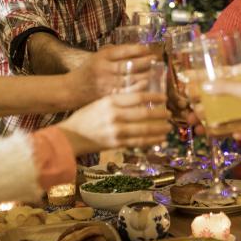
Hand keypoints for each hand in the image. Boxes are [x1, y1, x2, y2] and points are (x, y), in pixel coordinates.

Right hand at [56, 92, 171, 155]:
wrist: (71, 136)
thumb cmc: (85, 117)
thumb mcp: (100, 102)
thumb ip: (118, 100)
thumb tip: (140, 98)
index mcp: (110, 101)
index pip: (138, 97)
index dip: (154, 96)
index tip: (163, 97)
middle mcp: (115, 115)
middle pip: (144, 113)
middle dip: (160, 114)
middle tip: (169, 113)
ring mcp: (116, 131)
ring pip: (144, 129)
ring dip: (159, 128)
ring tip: (168, 128)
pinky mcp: (117, 144)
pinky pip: (139, 142)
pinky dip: (152, 141)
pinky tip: (160, 139)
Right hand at [68, 44, 155, 104]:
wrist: (72, 90)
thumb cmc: (88, 71)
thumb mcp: (97, 56)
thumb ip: (114, 52)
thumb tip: (138, 49)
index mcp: (103, 56)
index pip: (124, 50)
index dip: (140, 50)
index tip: (150, 50)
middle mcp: (105, 68)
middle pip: (130, 65)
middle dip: (147, 63)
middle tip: (158, 62)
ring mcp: (107, 83)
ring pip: (131, 79)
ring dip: (147, 77)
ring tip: (158, 74)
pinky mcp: (109, 96)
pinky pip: (127, 93)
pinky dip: (139, 91)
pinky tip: (148, 89)